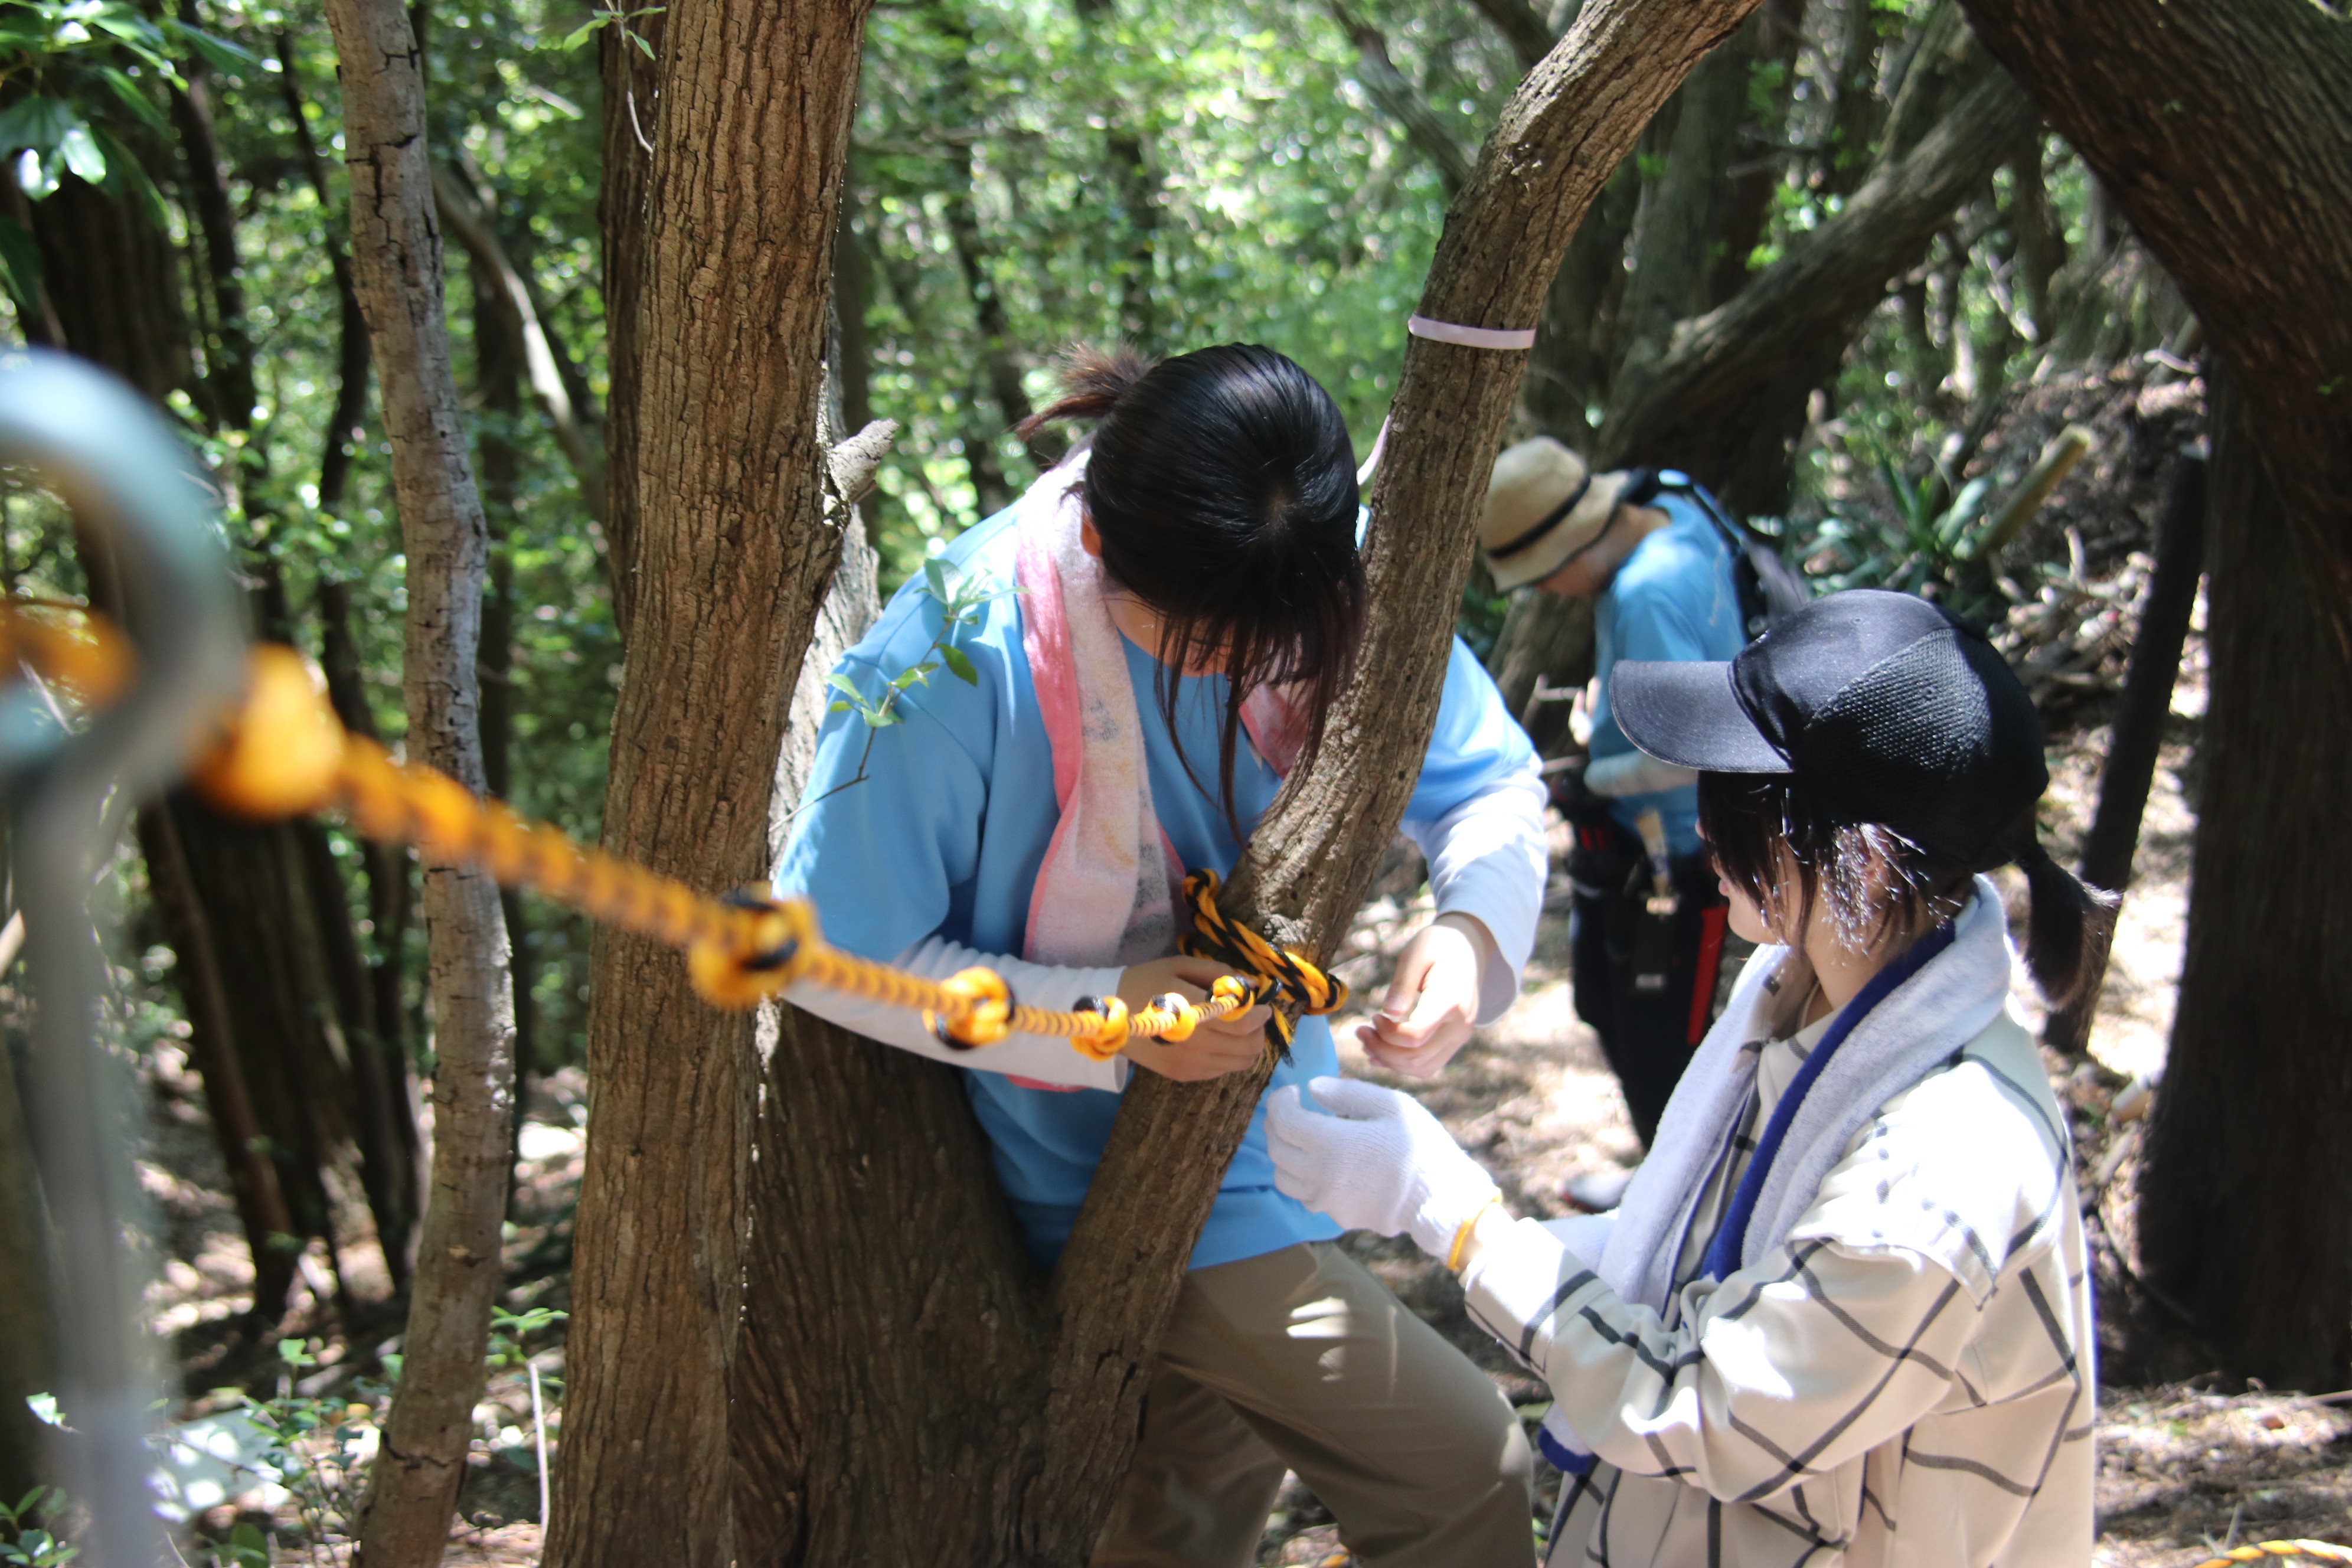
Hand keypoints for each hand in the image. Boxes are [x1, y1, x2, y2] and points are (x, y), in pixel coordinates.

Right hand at [1115, 954, 1270, 1082]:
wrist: (1112, 1017)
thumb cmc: (1147, 982)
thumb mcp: (1181, 965)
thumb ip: (1219, 973)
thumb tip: (1252, 986)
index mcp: (1192, 1011)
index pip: (1242, 1023)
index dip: (1260, 1015)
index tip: (1263, 1006)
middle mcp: (1194, 1044)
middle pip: (1248, 1046)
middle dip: (1258, 1030)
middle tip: (1250, 1016)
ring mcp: (1189, 1064)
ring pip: (1241, 1062)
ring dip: (1247, 1045)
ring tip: (1236, 1029)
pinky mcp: (1184, 1076)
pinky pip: (1223, 1070)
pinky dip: (1229, 1056)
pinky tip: (1216, 1040)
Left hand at [1265, 1076, 1499, 1257]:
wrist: (1442, 1197)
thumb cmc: (1420, 1145)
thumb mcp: (1391, 1105)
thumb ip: (1347, 1093)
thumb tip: (1312, 1088)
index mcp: (1331, 1143)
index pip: (1283, 1121)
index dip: (1280, 1102)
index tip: (1292, 1093)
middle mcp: (1320, 1176)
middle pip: (1276, 1150)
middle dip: (1277, 1126)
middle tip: (1292, 1111)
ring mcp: (1328, 1201)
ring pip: (1284, 1178)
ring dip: (1285, 1155)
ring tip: (1304, 1140)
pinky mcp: (1339, 1217)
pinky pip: (1307, 1197)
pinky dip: (1305, 1178)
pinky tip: (1326, 1165)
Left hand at [1355, 913, 1492, 1077]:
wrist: (1467, 949)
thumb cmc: (1437, 946)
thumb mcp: (1415, 954)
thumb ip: (1402, 983)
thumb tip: (1389, 1012)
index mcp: (1451, 1000)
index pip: (1417, 1035)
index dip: (1388, 1034)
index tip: (1374, 1016)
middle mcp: (1460, 1025)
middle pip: (1417, 1057)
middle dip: (1382, 1050)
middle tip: (1360, 1031)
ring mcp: (1460, 1036)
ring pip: (1422, 1067)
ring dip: (1390, 1061)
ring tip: (1368, 1041)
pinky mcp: (1454, 1042)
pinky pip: (1429, 1065)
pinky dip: (1404, 1064)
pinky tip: (1383, 1052)